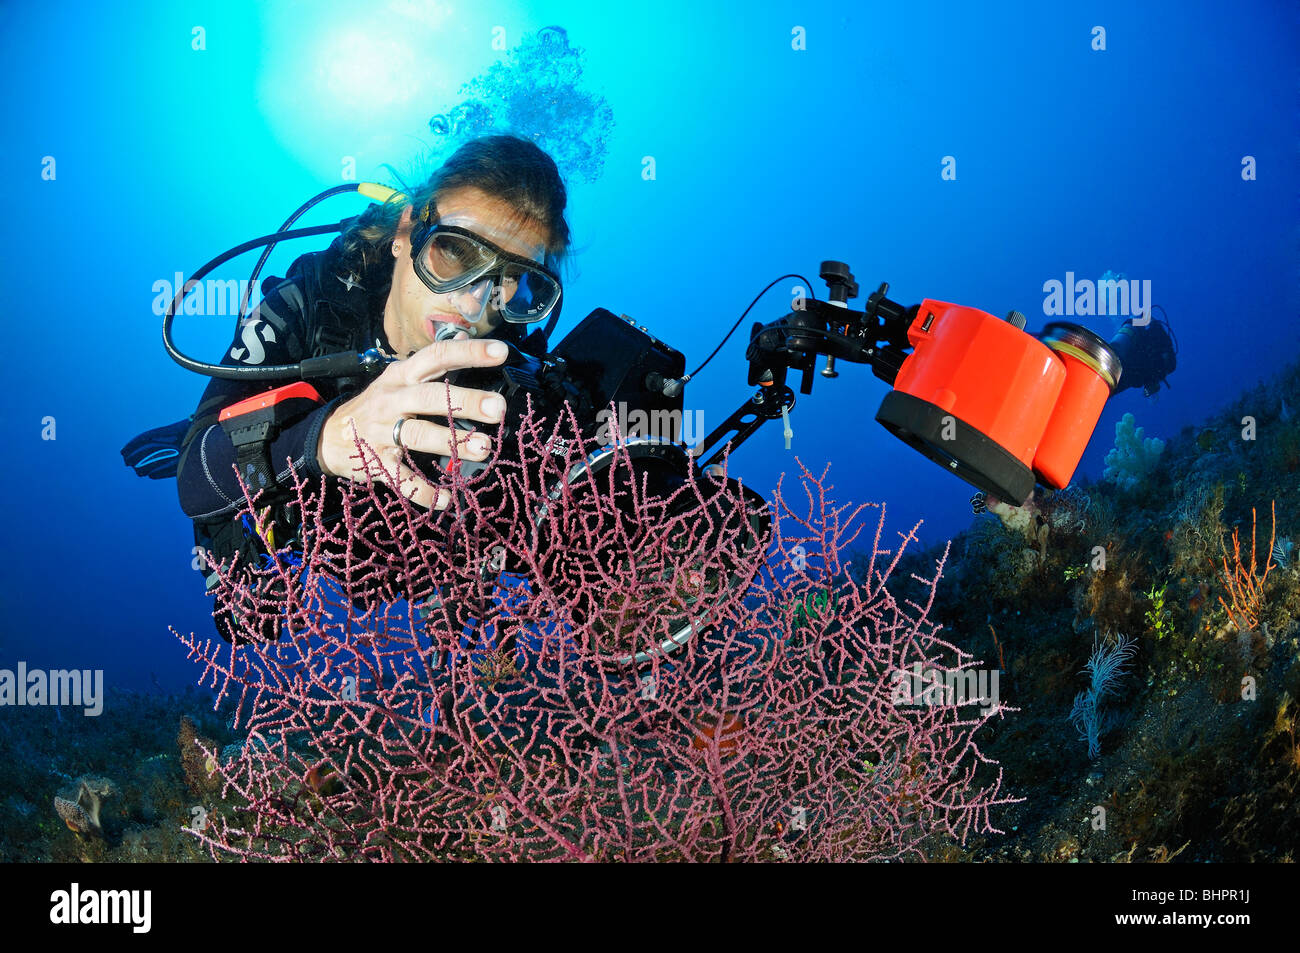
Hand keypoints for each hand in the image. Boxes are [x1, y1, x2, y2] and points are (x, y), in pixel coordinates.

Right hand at [317, 332, 508, 508]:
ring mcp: (382, 432)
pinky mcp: (376, 463)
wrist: (328, 437)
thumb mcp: (398, 379)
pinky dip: (423, 492)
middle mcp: (392, 400)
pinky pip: (402, 478)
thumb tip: (464, 342)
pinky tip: (446, 499)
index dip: (468, 352)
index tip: (500, 352)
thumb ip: (431, 367)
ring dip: (452, 442)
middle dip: (465, 402)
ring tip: (484, 449)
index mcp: (402, 376)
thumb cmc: (376, 406)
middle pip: (430, 397)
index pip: (436, 356)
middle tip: (497, 409)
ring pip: (419, 435)